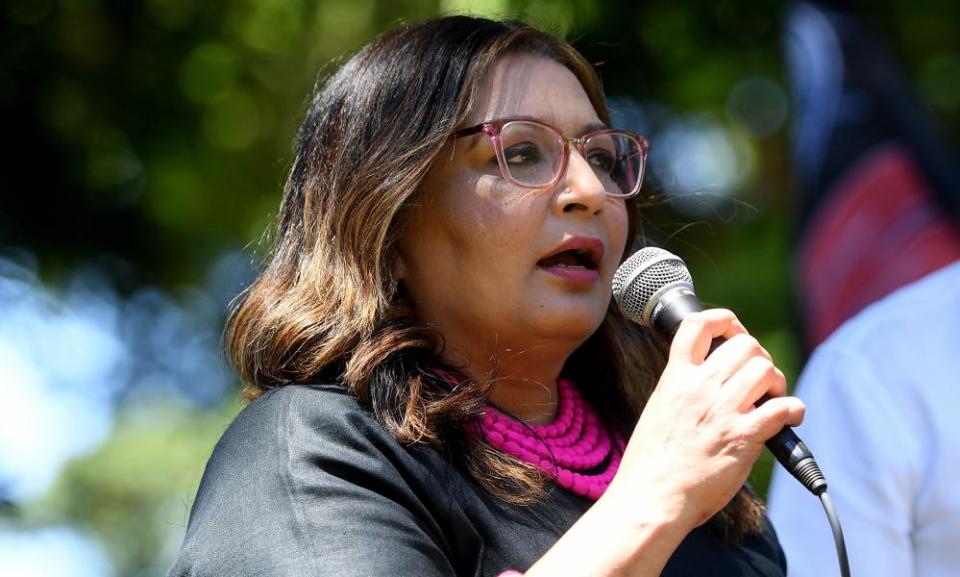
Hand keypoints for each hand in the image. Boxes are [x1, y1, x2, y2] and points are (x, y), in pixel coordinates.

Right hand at [605, 308, 804, 530]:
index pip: (698, 325)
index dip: (724, 320)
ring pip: (765, 370)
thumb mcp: (659, 409)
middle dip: (759, 357)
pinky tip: (790, 418)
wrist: (652, 497)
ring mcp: (722, 411)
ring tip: (772, 400)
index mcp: (675, 378)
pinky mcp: (743, 437)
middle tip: (759, 380)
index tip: (735, 332)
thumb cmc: (652, 462)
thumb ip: (683, 390)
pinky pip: (783, 408)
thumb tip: (709, 381)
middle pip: (745, 345)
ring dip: (776, 383)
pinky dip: (794, 409)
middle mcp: (699, 388)